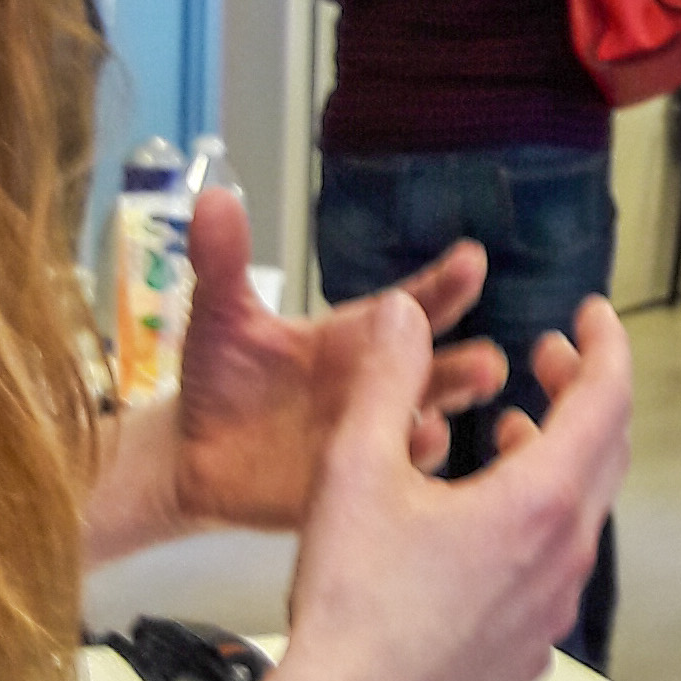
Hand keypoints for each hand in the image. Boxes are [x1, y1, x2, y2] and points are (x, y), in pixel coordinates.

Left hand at [172, 190, 508, 533]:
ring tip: (459, 418)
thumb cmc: (222, 376)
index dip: (444, 285)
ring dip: (447, 420)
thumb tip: (215, 195)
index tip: (472, 260)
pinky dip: (407, 463)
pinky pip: (390, 477)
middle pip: (436, 369)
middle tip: (488, 364)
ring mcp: (374, 436)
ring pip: (425, 423)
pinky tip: (415, 448)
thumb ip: (224, 261)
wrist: (191, 455)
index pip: (414, 306)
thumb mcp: (221, 315)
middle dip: (466, 366)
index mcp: (361, 336)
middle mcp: (380, 384)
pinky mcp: (357, 484)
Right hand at [238, 295, 632, 680]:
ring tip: (507, 430)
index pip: (607, 400)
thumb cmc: (351, 602)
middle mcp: (563, 558)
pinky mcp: (527, 654)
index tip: (592, 312)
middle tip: (547, 356)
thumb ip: (386, 379)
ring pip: (579, 514)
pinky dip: (536, 521)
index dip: (606, 345)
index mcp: (539, 502)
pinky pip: (552, 569)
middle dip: (583, 392)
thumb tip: (403, 315)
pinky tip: (480, 523)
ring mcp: (551, 613)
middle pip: (606, 454)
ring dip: (556, 458)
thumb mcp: (356, 468)